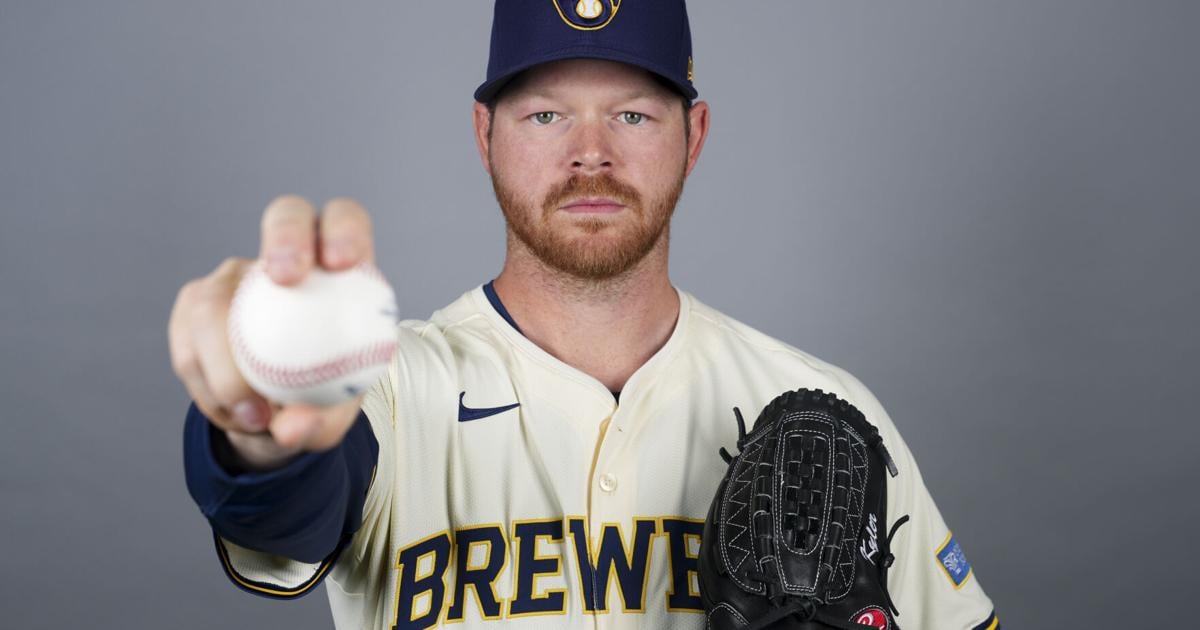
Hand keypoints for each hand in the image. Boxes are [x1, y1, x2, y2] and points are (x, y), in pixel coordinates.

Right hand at [168, 195, 376, 468]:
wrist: (277, 415)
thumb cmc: (322, 399)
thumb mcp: (334, 415)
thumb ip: (323, 419)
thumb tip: (293, 426)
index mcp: (336, 269)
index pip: (344, 220)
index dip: (344, 230)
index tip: (341, 262)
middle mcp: (282, 258)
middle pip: (285, 215)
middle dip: (285, 237)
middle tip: (286, 278)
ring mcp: (234, 278)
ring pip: (215, 300)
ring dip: (228, 367)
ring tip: (255, 417)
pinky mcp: (192, 307)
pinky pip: (188, 346)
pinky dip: (209, 390)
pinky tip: (234, 416)